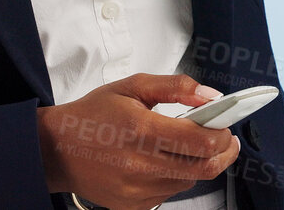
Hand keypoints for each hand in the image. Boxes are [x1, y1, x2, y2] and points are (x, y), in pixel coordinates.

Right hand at [37, 73, 241, 208]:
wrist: (56, 149)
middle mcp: (140, 164)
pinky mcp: (132, 205)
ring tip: (188, 146)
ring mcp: (136, 189)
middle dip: (223, 153)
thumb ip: (176, 86)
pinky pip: (169, 193)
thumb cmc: (93, 115)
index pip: (201, 141)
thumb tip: (210, 95)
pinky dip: (175, 177)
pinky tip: (163, 162)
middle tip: (225, 139)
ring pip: (189, 181)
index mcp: (141, 129)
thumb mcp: (133, 86)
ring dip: (197, 164)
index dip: (223, 134)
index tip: (226, 126)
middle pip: (204, 168)